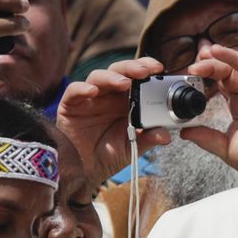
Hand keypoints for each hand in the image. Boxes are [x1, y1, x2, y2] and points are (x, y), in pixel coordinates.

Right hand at [56, 58, 171, 181]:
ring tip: (125, 83)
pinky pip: (74, 91)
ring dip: (112, 77)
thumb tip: (166, 136)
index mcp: (127, 99)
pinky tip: (92, 91)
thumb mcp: (134, 145)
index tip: (160, 69)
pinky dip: (83, 88)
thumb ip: (149, 137)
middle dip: (133, 67)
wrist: (86, 170)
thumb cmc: (111, 153)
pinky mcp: (71, 105)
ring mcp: (90, 98)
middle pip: (120, 71)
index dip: (148, 69)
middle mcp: (109, 94)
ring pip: (98, 76)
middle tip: (146, 71)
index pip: (138, 77)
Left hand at [180, 43, 237, 180]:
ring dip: (234, 56)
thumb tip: (184, 131)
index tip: (192, 67)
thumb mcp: (222, 146)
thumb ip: (205, 136)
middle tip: (198, 59)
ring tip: (215, 51)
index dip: (209, 69)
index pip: (223, 78)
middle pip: (234, 69)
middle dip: (215, 61)